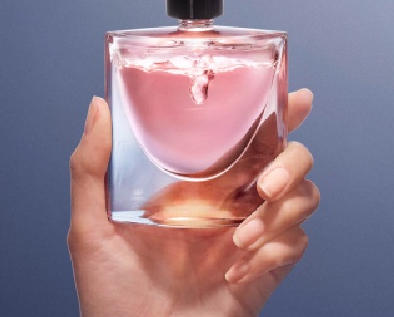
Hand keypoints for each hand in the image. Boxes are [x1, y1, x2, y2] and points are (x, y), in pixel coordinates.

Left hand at [68, 89, 317, 316]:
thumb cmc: (110, 295)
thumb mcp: (90, 227)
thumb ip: (89, 167)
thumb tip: (97, 106)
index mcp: (201, 181)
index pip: (249, 133)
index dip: (280, 111)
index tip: (297, 97)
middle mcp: (234, 200)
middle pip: (293, 158)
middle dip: (291, 162)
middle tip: (266, 183)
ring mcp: (253, 233)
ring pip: (304, 197)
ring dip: (282, 211)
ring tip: (242, 236)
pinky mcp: (266, 268)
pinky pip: (295, 244)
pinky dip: (272, 251)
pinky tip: (235, 270)